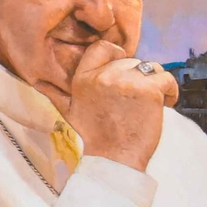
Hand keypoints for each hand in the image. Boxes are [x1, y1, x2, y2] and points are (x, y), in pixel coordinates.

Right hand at [63, 41, 177, 172]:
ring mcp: (127, 82)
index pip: (102, 47)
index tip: (122, 72)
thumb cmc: (95, 137)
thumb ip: (55, 92)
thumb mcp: (69, 112)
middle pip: (130, 60)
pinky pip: (167, 79)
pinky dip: (170, 92)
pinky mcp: (148, 90)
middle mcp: (103, 76)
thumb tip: (36, 80)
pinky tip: (163, 105)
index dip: (116, 55)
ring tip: (149, 103)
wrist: (115, 159)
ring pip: (151, 67)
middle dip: (137, 77)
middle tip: (134, 101)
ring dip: (155, 83)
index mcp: (83, 79)